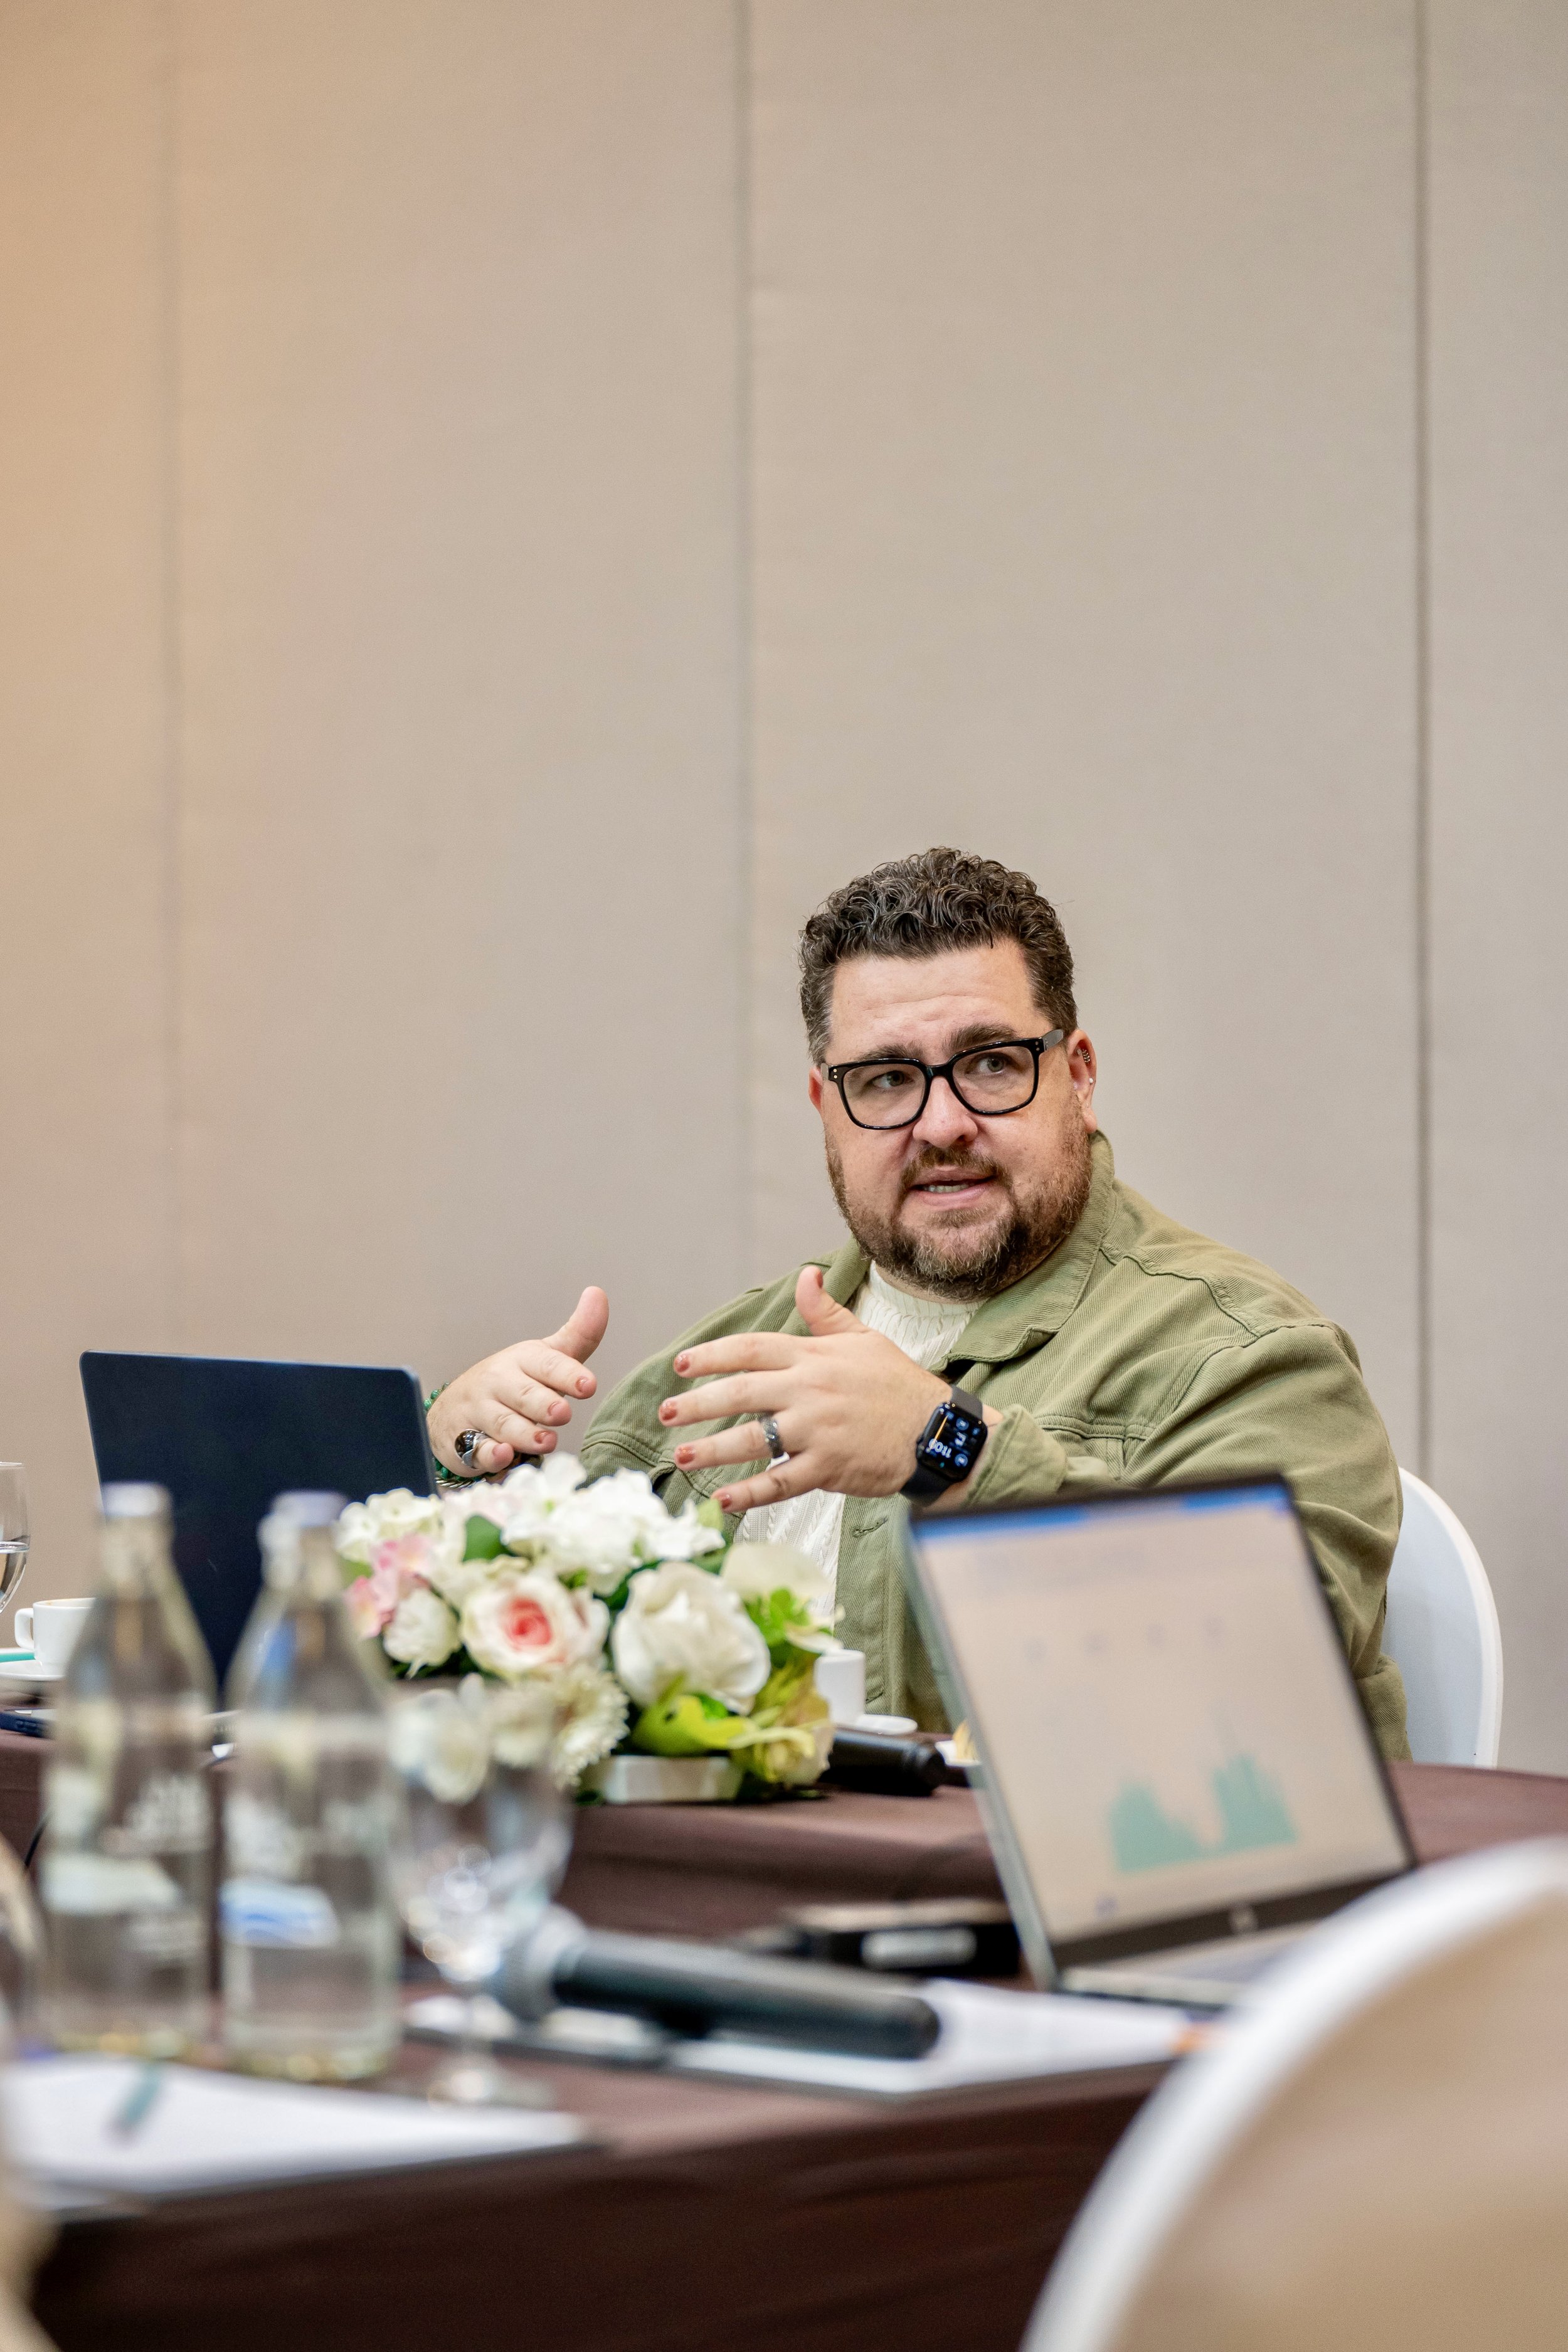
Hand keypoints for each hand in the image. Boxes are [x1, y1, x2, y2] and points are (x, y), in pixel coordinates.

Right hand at [428, 1287, 608, 1477]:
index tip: (589, 1385)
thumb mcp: (545, 1357)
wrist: (454, 1409)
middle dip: (543, 1404)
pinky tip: (503, 1455)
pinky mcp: (464, 1442)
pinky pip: (477, 1450)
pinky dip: (489, 1453)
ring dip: (524, 1433)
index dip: (568, 1375)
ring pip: (503, 1423)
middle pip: (524, 1394)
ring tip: (546, 1441)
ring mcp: (480, 1412)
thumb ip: (578, 1334)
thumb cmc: (514, 1382)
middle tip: (562, 1413)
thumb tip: (598, 1293)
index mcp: (524, 1360)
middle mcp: (500, 1383)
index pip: (548, 1364)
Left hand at [656, 1268, 950, 1514]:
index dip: (712, 1356)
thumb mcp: (863, 1338)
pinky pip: (781, 1482)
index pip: (751, 1349)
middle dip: (697, 1404)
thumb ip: (826, 1312)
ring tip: (681, 1457)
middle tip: (666, 1413)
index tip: (681, 1365)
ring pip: (753, 1439)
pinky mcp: (829, 1466)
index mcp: (814, 1356)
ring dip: (712, 1449)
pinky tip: (724, 1498)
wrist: (937, 1429)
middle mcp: (810, 1390)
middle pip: (741, 1392)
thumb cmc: (897, 1384)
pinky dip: (751, 1492)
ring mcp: (818, 1430)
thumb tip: (806, 1275)